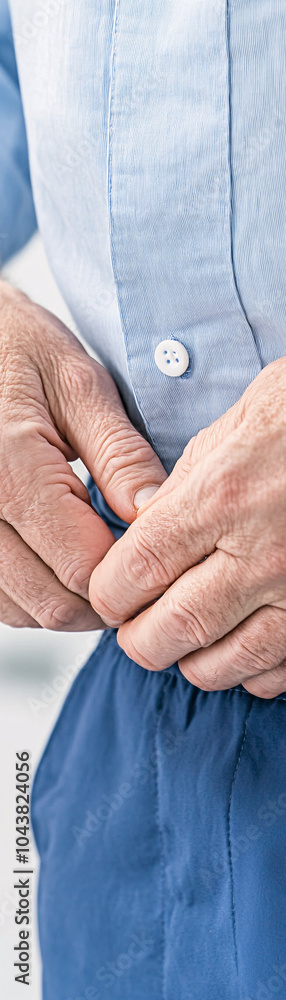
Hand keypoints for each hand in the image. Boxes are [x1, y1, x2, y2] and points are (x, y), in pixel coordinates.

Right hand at [0, 282, 164, 629]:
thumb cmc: (10, 346)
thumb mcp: (78, 383)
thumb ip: (120, 455)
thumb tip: (154, 515)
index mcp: (11, 471)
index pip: (83, 567)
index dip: (128, 574)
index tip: (150, 553)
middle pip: (52, 602)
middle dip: (102, 597)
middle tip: (130, 562)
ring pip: (21, 610)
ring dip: (65, 599)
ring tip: (92, 555)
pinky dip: (31, 592)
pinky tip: (52, 555)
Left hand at [89, 359, 285, 696]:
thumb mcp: (233, 428)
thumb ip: (184, 488)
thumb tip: (146, 532)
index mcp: (224, 496)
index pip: (137, 571)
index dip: (110, 594)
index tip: (109, 593)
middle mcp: (262, 552)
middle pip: (172, 630)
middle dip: (140, 640)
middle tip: (137, 630)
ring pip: (223, 663)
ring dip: (192, 659)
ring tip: (186, 638)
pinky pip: (276, 672)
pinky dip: (249, 669)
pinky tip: (242, 641)